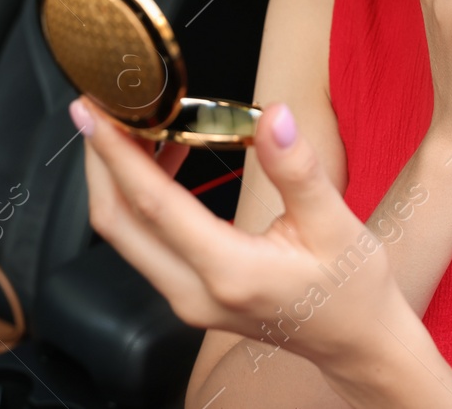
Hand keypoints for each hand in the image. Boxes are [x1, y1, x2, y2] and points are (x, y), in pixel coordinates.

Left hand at [74, 96, 409, 370]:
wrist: (357, 342)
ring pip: (125, 235)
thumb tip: (274, 115)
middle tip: (99, 108)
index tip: (94, 112)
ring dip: (118, 178)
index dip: (117, 154)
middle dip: (100, 161)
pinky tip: (165, 160)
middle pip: (117, 223)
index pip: (153, 204)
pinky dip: (140, 198)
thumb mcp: (335, 221)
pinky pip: (145, 242)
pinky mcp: (189, 296)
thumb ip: (297, 168)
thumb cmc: (351, 288)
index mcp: (229, 271)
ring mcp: (187, 300)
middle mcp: (195, 292)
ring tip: (135, 125)